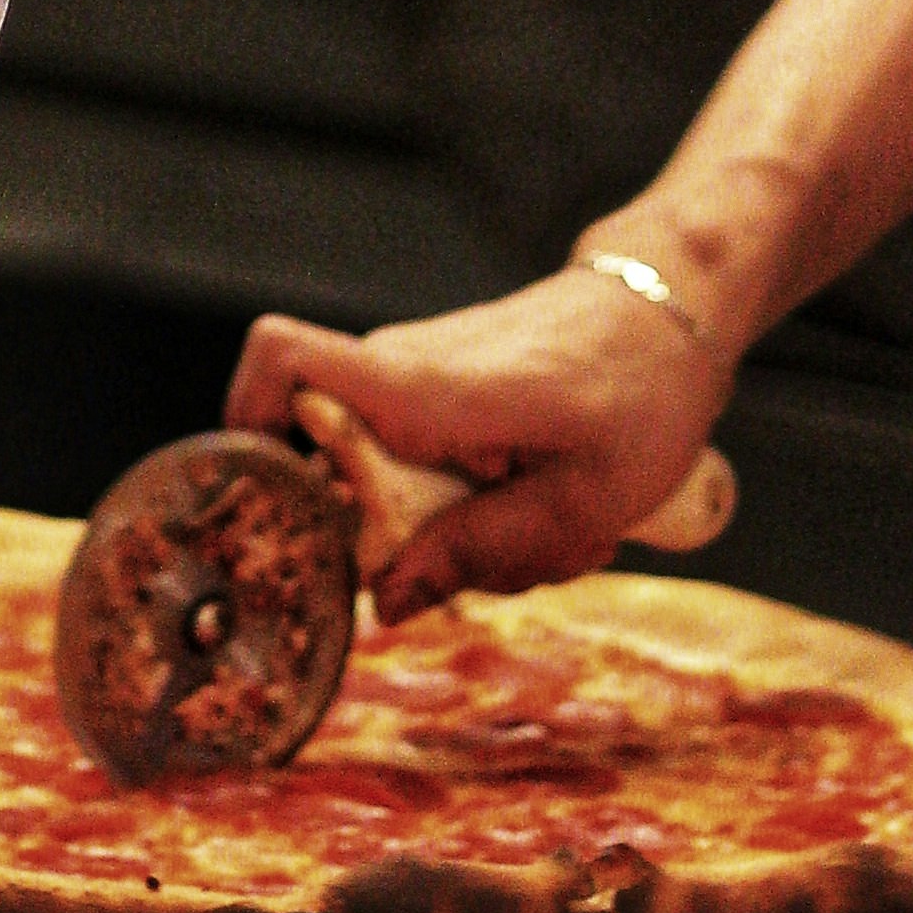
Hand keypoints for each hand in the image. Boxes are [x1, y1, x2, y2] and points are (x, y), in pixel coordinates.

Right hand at [228, 268, 728, 623]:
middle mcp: (397, 377)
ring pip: (383, 487)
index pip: (282, 360)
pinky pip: (418, 473)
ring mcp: (413, 388)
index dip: (243, 429)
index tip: (268, 512)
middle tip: (493, 561)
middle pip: (335, 476)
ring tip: (543, 530)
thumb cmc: (640, 392)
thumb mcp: (583, 501)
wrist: (669, 310)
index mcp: (422, 388)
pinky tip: (541, 512)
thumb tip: (383, 602)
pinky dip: (472, 511)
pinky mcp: (436, 403)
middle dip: (396, 547)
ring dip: (453, 534)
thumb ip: (480, 553)